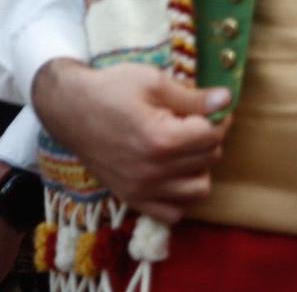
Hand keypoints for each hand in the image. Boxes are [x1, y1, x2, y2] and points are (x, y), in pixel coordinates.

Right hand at [32, 59, 231, 223]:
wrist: (69, 109)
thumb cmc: (111, 89)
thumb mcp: (153, 82)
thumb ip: (192, 97)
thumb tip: (226, 100)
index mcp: (161, 139)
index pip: (213, 135)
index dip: (218, 117)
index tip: (213, 107)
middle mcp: (153, 171)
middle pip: (209, 159)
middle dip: (209, 138)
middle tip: (195, 121)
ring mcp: (142, 190)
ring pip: (198, 190)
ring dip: (199, 167)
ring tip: (185, 147)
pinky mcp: (131, 199)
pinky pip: (173, 213)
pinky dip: (179, 196)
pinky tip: (173, 172)